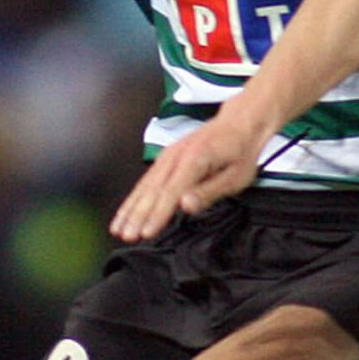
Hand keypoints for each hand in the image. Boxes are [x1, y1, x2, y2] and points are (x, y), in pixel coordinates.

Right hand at [110, 115, 266, 242]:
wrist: (239, 123)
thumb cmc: (240, 152)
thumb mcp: (235, 176)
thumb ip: (209, 191)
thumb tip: (185, 206)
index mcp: (194, 159)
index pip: (171, 192)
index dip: (157, 214)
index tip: (145, 233)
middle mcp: (175, 156)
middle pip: (152, 190)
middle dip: (137, 215)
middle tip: (126, 236)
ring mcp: (168, 156)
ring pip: (144, 186)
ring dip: (130, 209)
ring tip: (118, 229)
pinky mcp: (165, 159)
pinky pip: (146, 181)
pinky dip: (133, 198)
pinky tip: (125, 212)